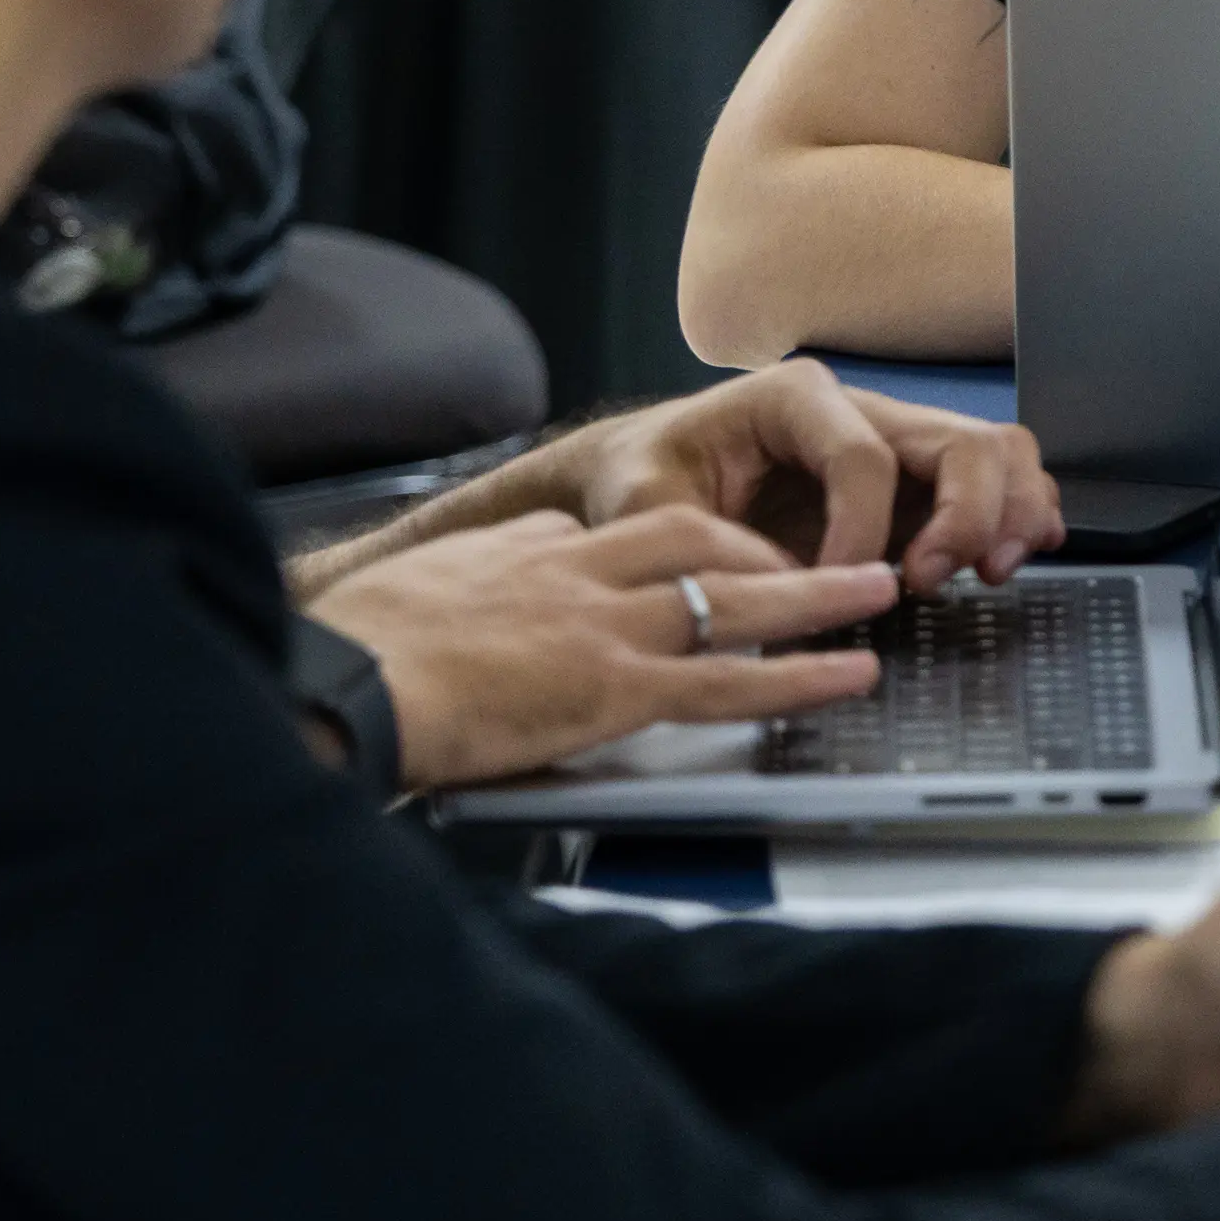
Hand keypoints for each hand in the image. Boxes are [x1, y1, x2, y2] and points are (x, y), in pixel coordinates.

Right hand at [306, 510, 894, 790]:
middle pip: (700, 542)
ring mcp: (605, 630)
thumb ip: (493, 569)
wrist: (342, 683)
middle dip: (772, 549)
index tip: (736, 550)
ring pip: (733, 598)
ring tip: (877, 593)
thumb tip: (518, 561)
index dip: (700, 539)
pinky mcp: (613, 691)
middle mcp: (583, 578)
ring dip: (814, 597)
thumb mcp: (433, 585)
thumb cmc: (362, 650)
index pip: (637, 529)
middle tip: (826, 559)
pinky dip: (797, 675)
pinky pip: (728, 679)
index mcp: (537, 556)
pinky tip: (846, 674)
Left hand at [538, 359, 1063, 587]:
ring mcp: (897, 445)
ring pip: (997, 454)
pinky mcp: (915, 488)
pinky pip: (997, 485)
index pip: (865, 455)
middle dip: (967, 516)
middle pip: (962, 440)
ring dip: (1009, 515)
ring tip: (986, 575)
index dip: (863, 530)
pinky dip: (1017, 521)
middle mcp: (859, 410)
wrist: (645, 477)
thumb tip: (789, 584)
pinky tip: (1003, 564)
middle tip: (931, 581)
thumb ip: (699, 543)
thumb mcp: (640, 505)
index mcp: (793, 399)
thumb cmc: (643, 480)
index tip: (833, 587)